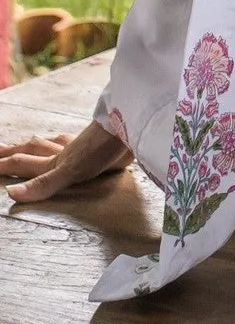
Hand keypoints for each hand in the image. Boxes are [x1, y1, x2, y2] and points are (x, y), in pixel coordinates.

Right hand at [1, 119, 132, 201]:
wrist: (132, 130)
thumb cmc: (103, 149)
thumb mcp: (71, 171)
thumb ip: (44, 184)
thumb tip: (12, 193)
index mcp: (54, 161)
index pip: (21, 162)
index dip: (3, 165)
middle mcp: (63, 152)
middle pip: (31, 150)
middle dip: (12, 152)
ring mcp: (80, 147)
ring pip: (50, 144)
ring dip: (36, 144)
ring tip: (27, 143)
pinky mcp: (97, 147)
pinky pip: (73, 143)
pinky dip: (63, 142)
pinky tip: (67, 141)